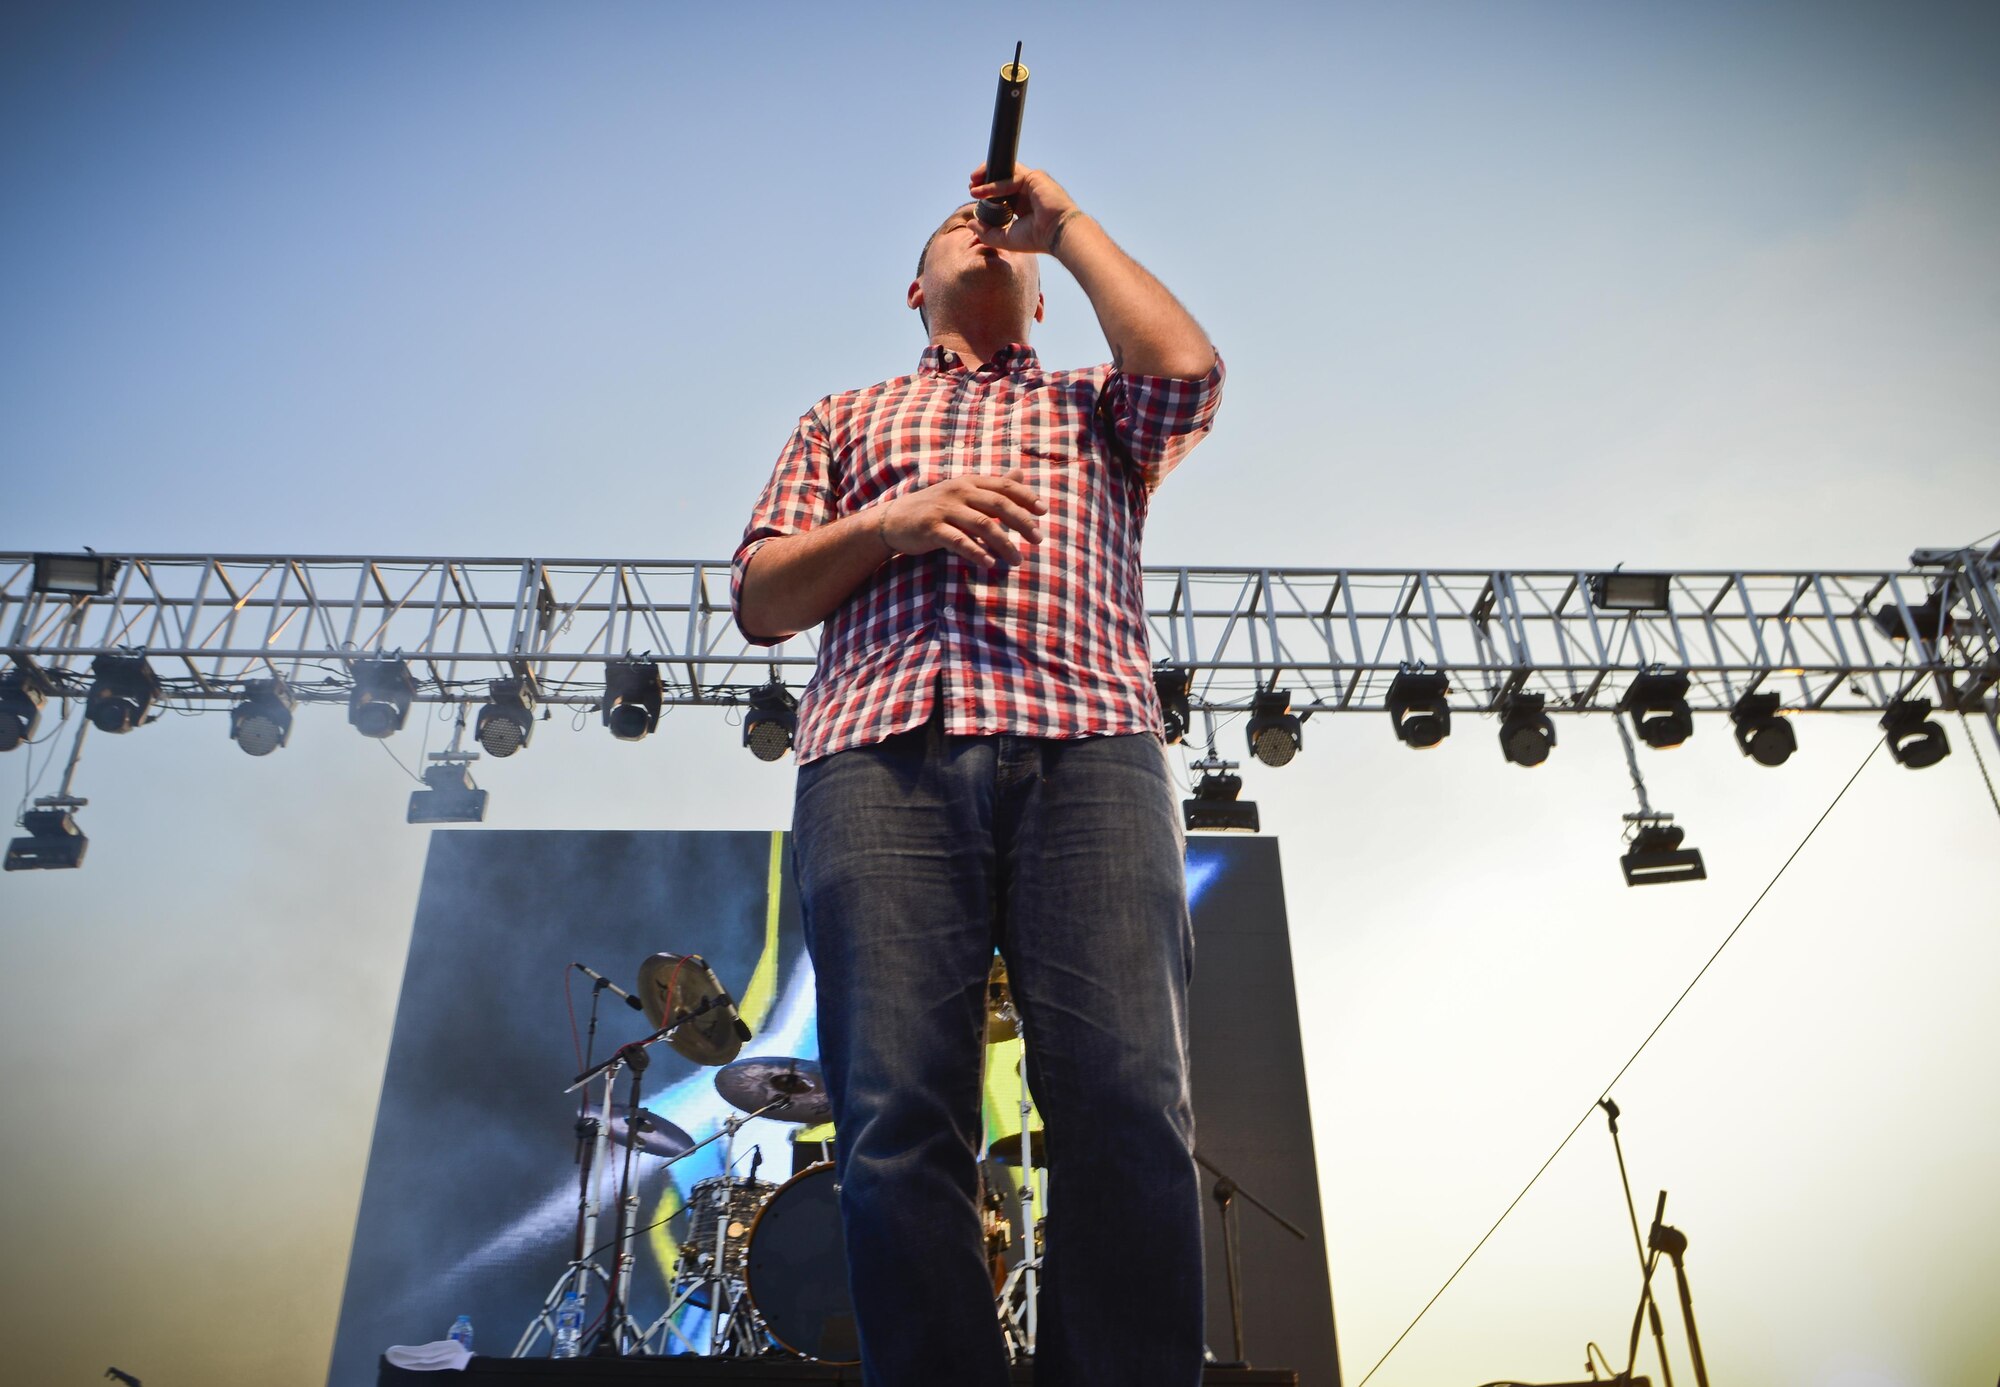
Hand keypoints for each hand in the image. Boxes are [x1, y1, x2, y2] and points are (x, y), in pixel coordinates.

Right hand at [879, 468, 1047, 568]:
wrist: (893, 520)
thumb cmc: (934, 508)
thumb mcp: (963, 492)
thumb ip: (992, 486)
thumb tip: (1021, 473)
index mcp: (969, 482)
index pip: (1004, 486)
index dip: (1026, 497)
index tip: (1043, 511)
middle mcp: (958, 491)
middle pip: (998, 504)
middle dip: (1022, 522)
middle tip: (1038, 539)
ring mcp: (944, 510)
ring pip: (983, 525)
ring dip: (1004, 543)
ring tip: (1017, 560)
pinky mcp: (931, 529)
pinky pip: (959, 541)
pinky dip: (976, 552)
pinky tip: (989, 563)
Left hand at [968, 164, 1084, 257]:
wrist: (1057, 234)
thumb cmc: (1037, 239)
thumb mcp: (1005, 238)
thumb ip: (987, 232)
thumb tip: (970, 223)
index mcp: (1023, 205)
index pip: (1002, 192)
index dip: (987, 192)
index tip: (974, 194)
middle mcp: (1028, 191)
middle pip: (1003, 177)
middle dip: (985, 178)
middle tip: (971, 184)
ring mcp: (1032, 182)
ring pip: (1006, 171)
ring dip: (987, 174)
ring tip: (972, 182)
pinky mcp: (1034, 177)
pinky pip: (1010, 178)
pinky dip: (994, 185)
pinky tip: (980, 192)